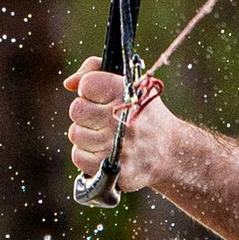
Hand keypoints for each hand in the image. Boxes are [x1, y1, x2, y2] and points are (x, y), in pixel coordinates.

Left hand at [66, 58, 176, 193]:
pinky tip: (105, 152)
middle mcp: (119, 119)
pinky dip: (88, 155)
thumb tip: (69, 83)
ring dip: (87, 136)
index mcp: (125, 93)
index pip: (86, 85)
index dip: (91, 91)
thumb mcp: (130, 84)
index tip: (104, 98)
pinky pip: (78, 156)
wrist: (170, 152)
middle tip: (104, 119)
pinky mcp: (109, 168)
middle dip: (87, 114)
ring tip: (108, 137)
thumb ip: (95, 71)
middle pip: (76, 110)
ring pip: (75, 134)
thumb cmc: (144, 115)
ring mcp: (114, 146)